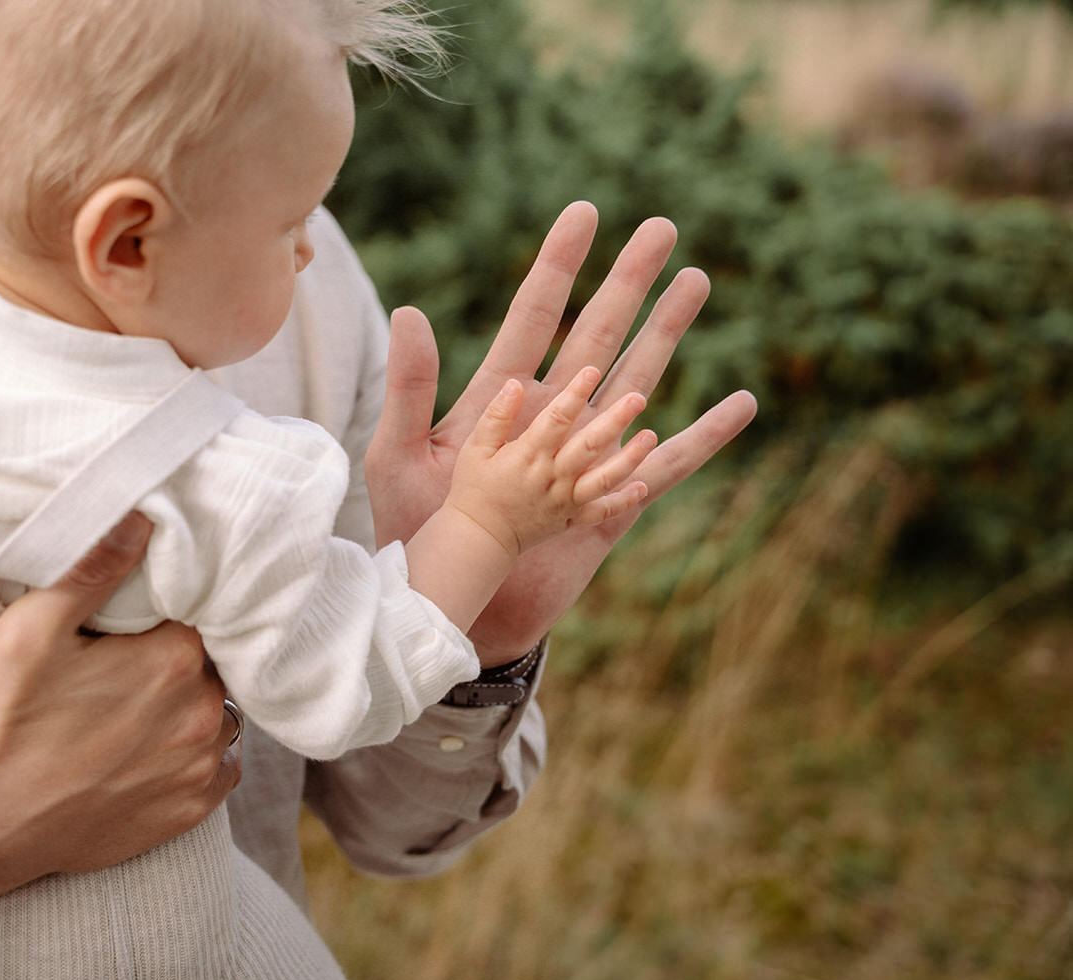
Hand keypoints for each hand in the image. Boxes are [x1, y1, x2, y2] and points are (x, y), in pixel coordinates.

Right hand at [0, 512, 239, 925]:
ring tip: (135, 709)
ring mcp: (200, 769)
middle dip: (176, 657)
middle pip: (209, 663)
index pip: (198, 611)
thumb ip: (92, 570)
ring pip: (218, 713)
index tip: (135, 620)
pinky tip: (151, 750)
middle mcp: (203, 714)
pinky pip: (219, 768)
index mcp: (174, 660)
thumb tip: (141, 521)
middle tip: (124, 665)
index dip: (167, 611)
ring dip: (189, 706)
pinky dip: (196, 756)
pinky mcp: (189, 813)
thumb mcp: (30, 630)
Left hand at [366, 202, 757, 664]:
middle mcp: (550, 416)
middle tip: (661, 227)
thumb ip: (408, 389)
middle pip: (598, 334)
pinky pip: (668, 464)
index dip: (559, 266)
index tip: (584, 212)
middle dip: (627, 281)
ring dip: (667, 333)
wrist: (446, 607)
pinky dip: (705, 436)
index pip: (534, 317)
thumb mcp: (397, 457)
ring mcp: (584, 455)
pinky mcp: (610, 500)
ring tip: (696, 281)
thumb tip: (409, 311)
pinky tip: (741, 404)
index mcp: (499, 399)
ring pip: (637, 379)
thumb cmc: (412, 535)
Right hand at [446, 368, 657, 555]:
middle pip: (588, 446)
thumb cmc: (473, 488)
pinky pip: (601, 512)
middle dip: (615, 421)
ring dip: (630, 459)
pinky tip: (642, 487)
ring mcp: (564, 500)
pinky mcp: (570, 519)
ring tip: (651, 436)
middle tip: (638, 398)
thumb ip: (496, 417)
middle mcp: (551, 477)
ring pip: (603, 479)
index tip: (591, 371)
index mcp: (528, 456)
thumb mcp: (474, 449)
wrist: (478, 538)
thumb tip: (514, 384)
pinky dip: (622, 502)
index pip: (556, 419)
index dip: (574, 393)